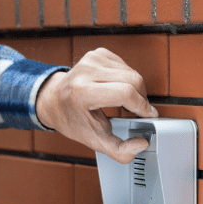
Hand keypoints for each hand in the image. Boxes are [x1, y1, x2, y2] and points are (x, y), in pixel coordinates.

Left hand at [35, 48, 158, 163]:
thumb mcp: (93, 140)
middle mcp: (85, 72)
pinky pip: (125, 65)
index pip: (124, 93)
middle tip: (139, 111)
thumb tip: (141, 144)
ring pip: (131, 72)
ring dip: (135, 89)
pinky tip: (116, 88)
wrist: (53, 101)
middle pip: (133, 80)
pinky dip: (127, 78)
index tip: (149, 115)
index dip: (142, 106)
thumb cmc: (72, 120)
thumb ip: (118, 150)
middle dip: (141, 98)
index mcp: (82, 92)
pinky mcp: (96, 53)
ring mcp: (91, 59)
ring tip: (126, 102)